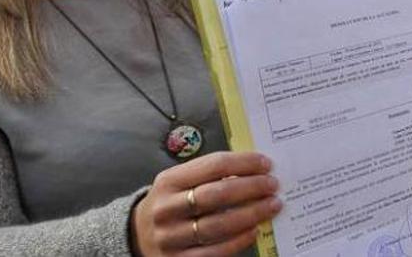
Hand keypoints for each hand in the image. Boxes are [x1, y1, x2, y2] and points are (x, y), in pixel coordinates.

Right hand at [132, 152, 280, 255]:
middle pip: (216, 195)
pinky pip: (214, 252)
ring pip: (217, 225)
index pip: (213, 166)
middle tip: (273, 185)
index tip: (266, 164)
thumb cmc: (171, 203)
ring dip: (251, 214)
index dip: (244, 163)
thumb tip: (253, 170)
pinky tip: (254, 231)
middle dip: (251, 188)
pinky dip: (238, 241)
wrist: (138, 235)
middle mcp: (166, 208)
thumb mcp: (179, 182)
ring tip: (271, 206)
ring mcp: (171, 237)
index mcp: (169, 181)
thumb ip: (208, 175)